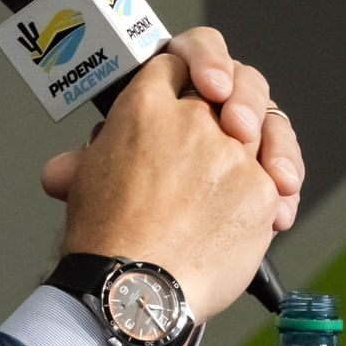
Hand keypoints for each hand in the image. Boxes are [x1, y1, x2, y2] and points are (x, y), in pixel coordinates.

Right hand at [54, 50, 279, 320]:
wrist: (139, 284)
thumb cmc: (106, 239)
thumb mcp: (81, 183)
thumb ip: (83, 162)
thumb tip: (64, 170)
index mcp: (142, 108)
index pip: (175, 60)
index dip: (186, 69)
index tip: (192, 86)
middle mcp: (191, 120)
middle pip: (231, 80)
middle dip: (236, 92)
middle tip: (232, 114)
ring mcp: (232, 152)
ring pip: (265, 121)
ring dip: (265, 134)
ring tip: (251, 154)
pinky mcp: (263, 187)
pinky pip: (281, 172)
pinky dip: (279, 185)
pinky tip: (269, 202)